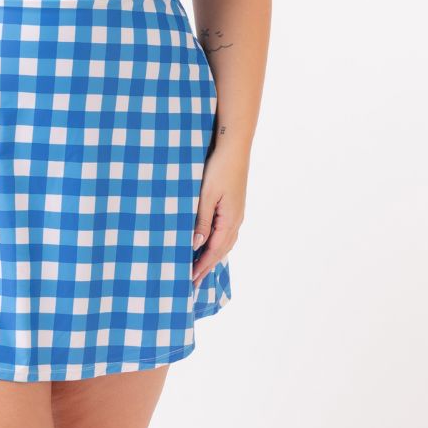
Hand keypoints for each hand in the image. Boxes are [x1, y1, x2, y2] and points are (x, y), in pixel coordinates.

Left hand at [191, 143, 248, 289]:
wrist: (234, 146)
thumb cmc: (219, 168)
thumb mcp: (206, 195)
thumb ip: (202, 221)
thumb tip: (196, 245)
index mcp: (230, 220)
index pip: (213, 250)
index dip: (202, 266)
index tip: (190, 280)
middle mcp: (236, 219)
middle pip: (221, 249)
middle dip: (207, 265)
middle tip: (194, 281)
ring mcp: (236, 212)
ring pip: (225, 241)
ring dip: (212, 255)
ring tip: (200, 267)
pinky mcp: (233, 205)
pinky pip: (225, 231)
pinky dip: (217, 242)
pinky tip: (210, 242)